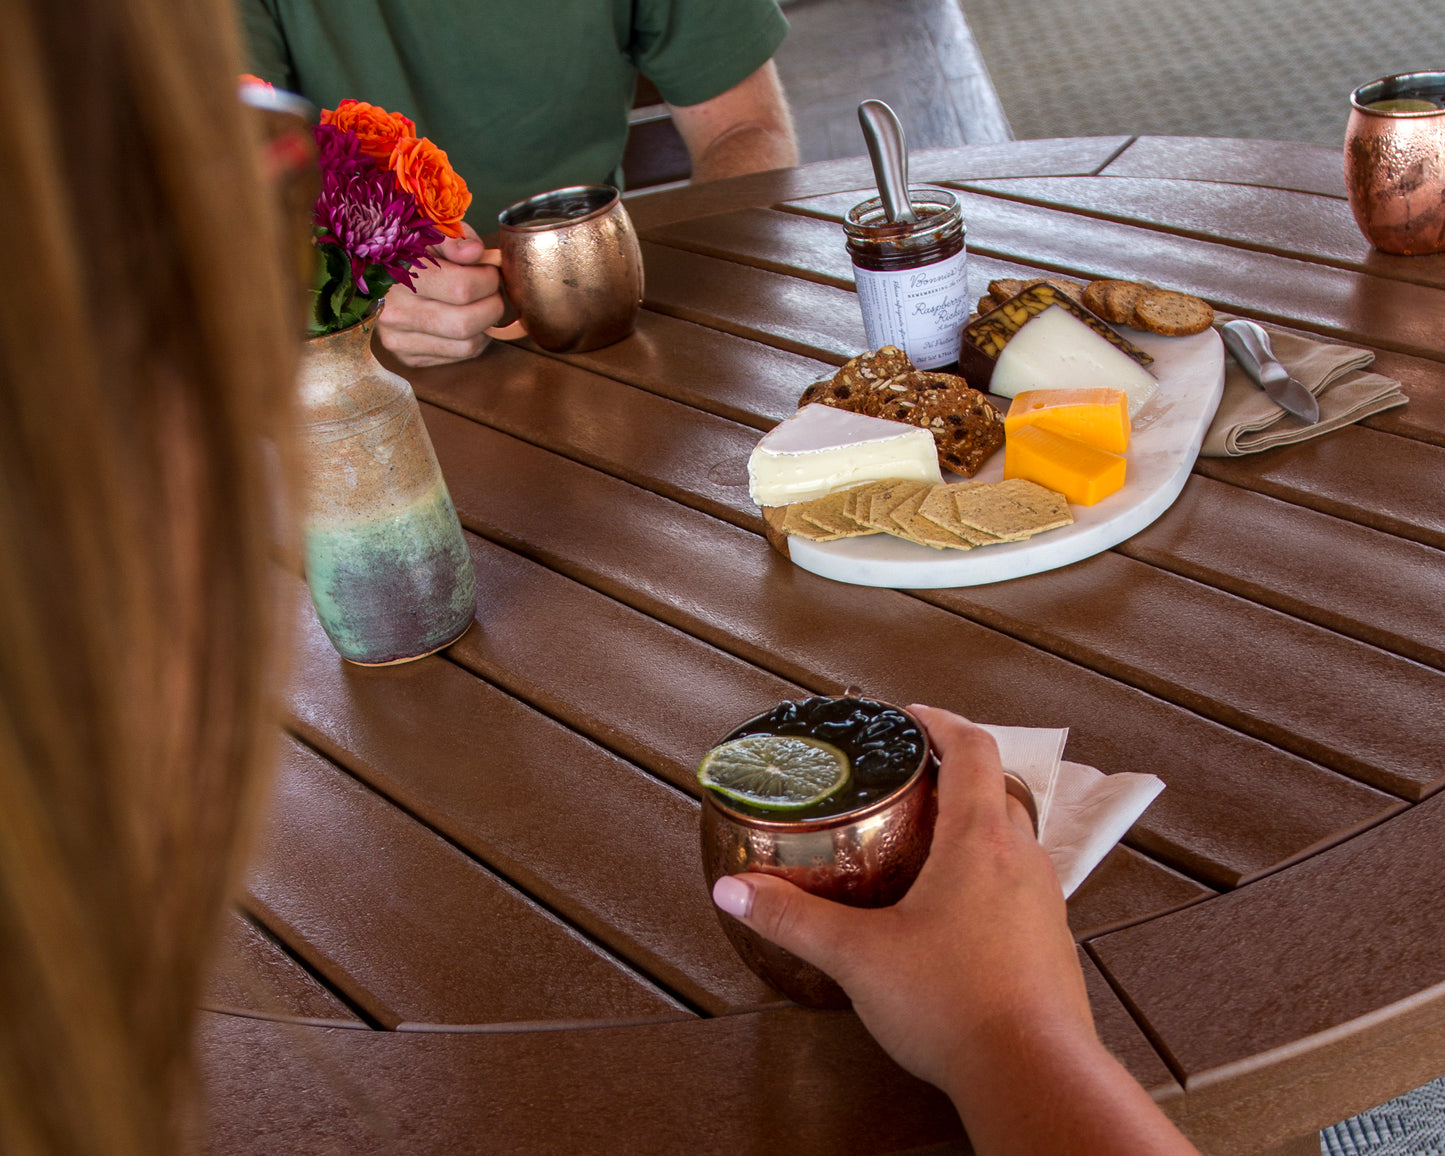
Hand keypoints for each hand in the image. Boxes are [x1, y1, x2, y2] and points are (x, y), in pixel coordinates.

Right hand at [375, 222, 504, 366]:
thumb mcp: (429, 231)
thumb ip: (454, 238)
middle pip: (465, 323)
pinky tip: (466, 319)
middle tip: (492, 291)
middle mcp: (394, 313)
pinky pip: (458, 356)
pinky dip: (473, 339)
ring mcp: (399, 340)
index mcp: (398, 276)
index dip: (488, 279)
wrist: (374, 275)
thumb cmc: (409, 250)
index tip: (489, 270)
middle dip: (492, 306)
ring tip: (481, 304)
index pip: (461, 288)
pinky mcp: (408, 358)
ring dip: (486, 326)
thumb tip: (475, 253)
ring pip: (467, 346)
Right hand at [713, 706, 1084, 1088]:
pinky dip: (987, 876)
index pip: (972, 749)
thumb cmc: (955, 1006)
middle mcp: (1022, 859)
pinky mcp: (1049, 942)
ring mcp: (1043, 902)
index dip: (940, 722)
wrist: (1033, 1075)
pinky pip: (1019, 885)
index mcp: (980, 840)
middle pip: (996, 789)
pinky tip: (951, 913)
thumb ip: (793, 918)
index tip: (910, 717)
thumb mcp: (857, 955)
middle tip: (907, 779)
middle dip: (953, 774)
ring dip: (974, 826)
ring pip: (1012, 838)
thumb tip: (737, 891)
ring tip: (923, 841)